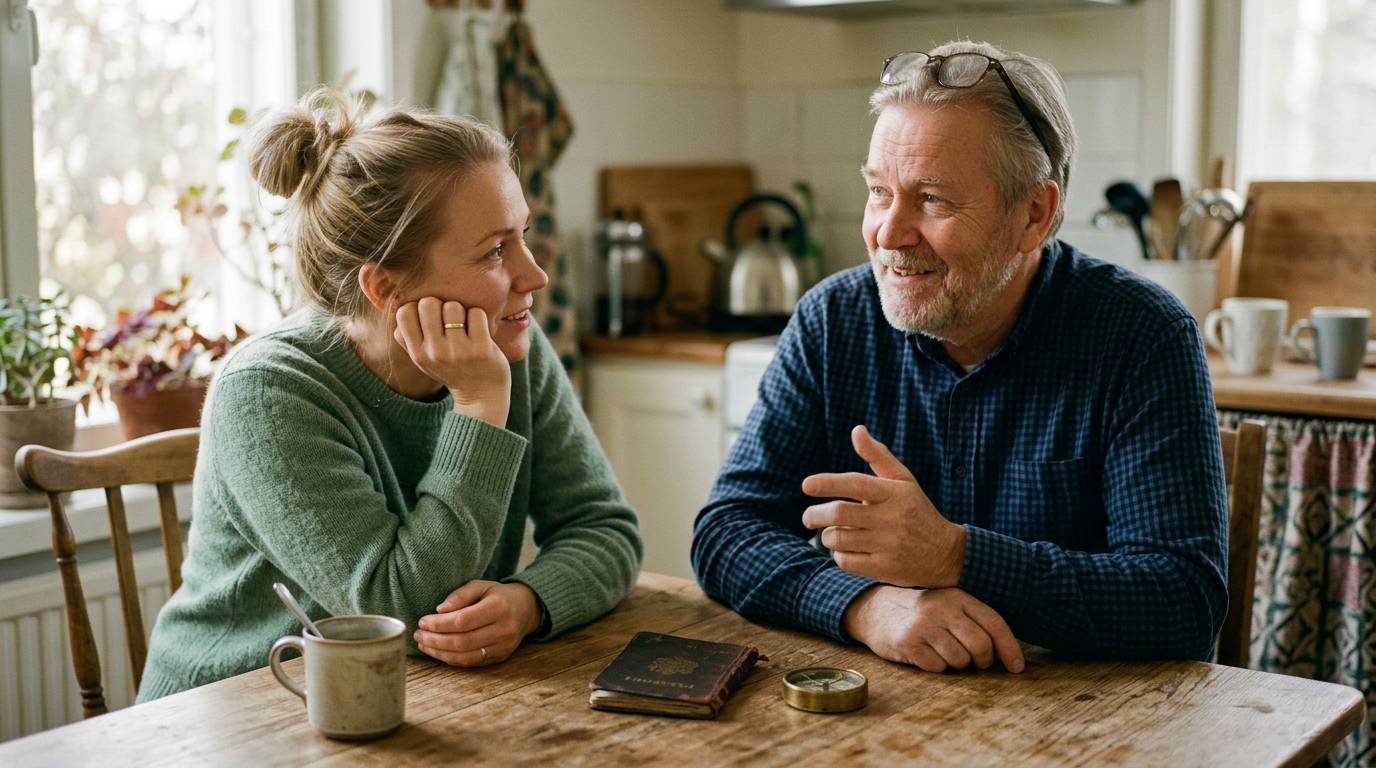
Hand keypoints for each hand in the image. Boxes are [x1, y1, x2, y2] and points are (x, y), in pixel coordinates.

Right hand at [393, 297, 510, 426]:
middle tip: (449, 320)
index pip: (404, 313)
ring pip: (452, 306)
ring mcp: (458, 351)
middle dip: (440, 305)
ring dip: (461, 311)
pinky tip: (479, 330)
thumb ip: (408, 337)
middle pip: (428, 303)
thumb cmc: (451, 369)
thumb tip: (399, 307)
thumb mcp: (422, 359)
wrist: (481, 396)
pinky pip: (476, 314)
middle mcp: (435, 353)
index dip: (417, 308)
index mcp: (417, 353)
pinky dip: (479, 317)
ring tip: (464, 326)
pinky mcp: (481, 349)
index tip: (429, 318)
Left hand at [413, 580, 541, 666]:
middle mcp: (504, 629)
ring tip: (424, 644)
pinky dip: (451, 659)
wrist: (526, 609)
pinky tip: (438, 652)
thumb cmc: (498, 595)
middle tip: (418, 635)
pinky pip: (472, 662)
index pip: (463, 620)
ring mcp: (504, 646)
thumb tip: (439, 611)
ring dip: (440, 652)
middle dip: (435, 640)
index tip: (422, 621)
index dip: (439, 624)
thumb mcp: (480, 586)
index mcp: (499, 607)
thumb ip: (460, 596)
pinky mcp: (501, 657)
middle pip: (462, 641)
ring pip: (466, 656)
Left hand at [801, 425, 965, 587]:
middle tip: (807, 517)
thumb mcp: (903, 481)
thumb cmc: (917, 511)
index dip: (827, 483)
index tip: (806, 485)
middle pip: (840, 513)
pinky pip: (847, 561)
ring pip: (839, 539)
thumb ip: (878, 456)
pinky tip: (845, 550)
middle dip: (815, 515)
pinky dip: (839, 555)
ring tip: (830, 533)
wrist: (946, 554)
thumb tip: (857, 430)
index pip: (855, 483)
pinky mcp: (885, 568)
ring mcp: (888, 544)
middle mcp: (891, 518)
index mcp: (893, 493)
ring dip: (827, 536)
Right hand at [844, 584, 1024, 672]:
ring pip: (960, 660)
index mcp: (957, 596)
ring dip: (957, 664)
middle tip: (975, 662)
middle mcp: (942, 608)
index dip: (1010, 648)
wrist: (876, 609)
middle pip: (981, 646)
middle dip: (982, 661)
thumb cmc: (922, 613)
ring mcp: (924, 625)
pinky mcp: (908, 643)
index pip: (994, 624)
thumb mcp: (948, 605)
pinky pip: (937, 667)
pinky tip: (925, 654)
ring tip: (943, 652)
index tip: (1017, 668)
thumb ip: (974, 620)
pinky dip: (936, 666)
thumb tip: (1009, 653)